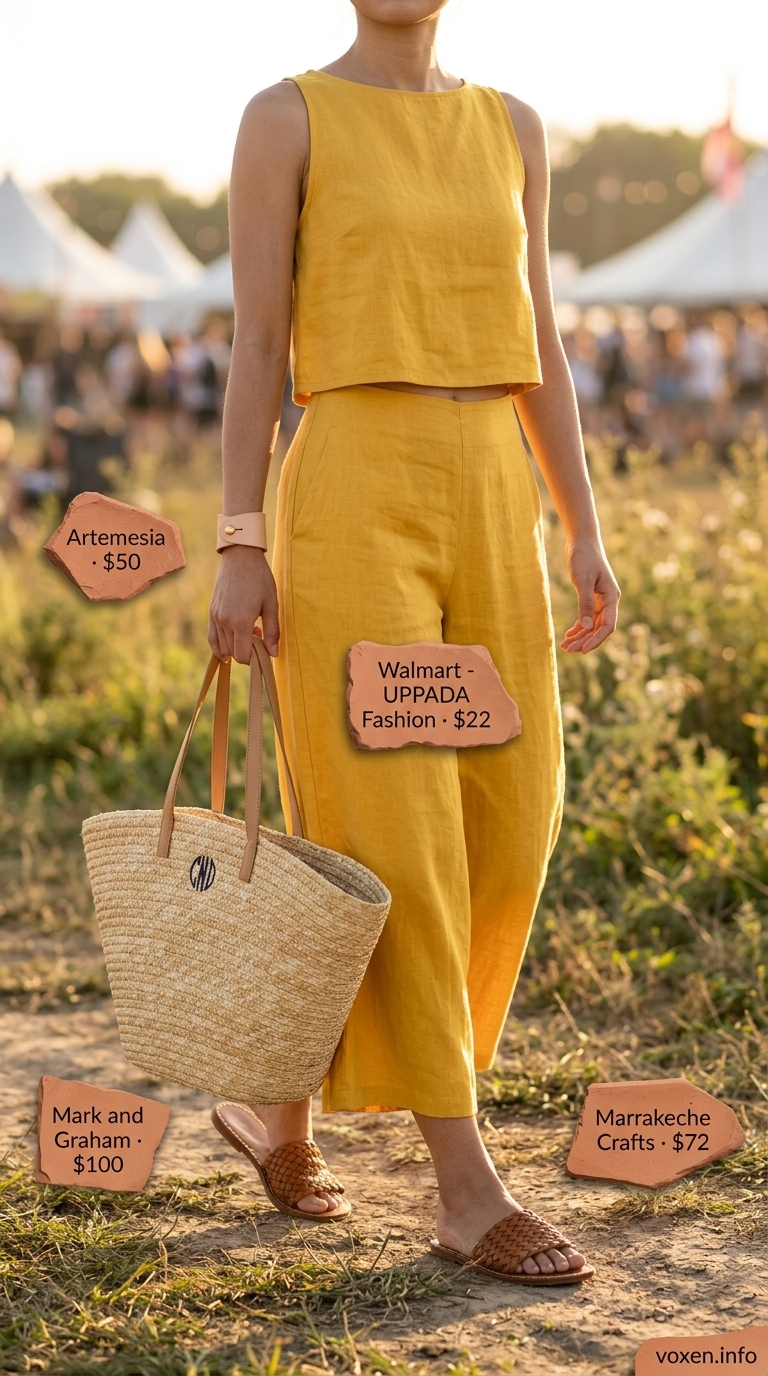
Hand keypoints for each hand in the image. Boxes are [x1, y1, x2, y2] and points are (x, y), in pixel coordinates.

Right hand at [208, 546, 278, 662]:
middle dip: (246, 651)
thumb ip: (272, 631)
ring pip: (222, 647)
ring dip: (235, 647)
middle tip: (259, 635)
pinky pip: (212, 638)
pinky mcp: (211, 612)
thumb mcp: (271, 604)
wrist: (241, 557)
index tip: (264, 649)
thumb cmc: (260, 578)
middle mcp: (225, 622)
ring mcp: (215, 617)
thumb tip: (273, 654)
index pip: (242, 655)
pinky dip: (220, 645)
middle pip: (232, 653)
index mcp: (241, 621)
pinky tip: (231, 641)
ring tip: (248, 632)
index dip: (254, 658)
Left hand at [560, 539, 619, 653]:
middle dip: (585, 640)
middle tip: (568, 650)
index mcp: (611, 597)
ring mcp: (601, 599)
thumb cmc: (584, 558)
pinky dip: (578, 626)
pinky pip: (587, 617)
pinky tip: (568, 634)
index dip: (596, 640)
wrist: (582, 541)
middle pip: (599, 628)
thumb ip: (585, 603)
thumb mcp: (583, 580)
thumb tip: (585, 627)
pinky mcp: (591, 596)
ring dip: (580, 636)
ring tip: (565, 645)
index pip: (608, 625)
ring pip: (592, 624)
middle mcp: (608, 601)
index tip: (583, 650)